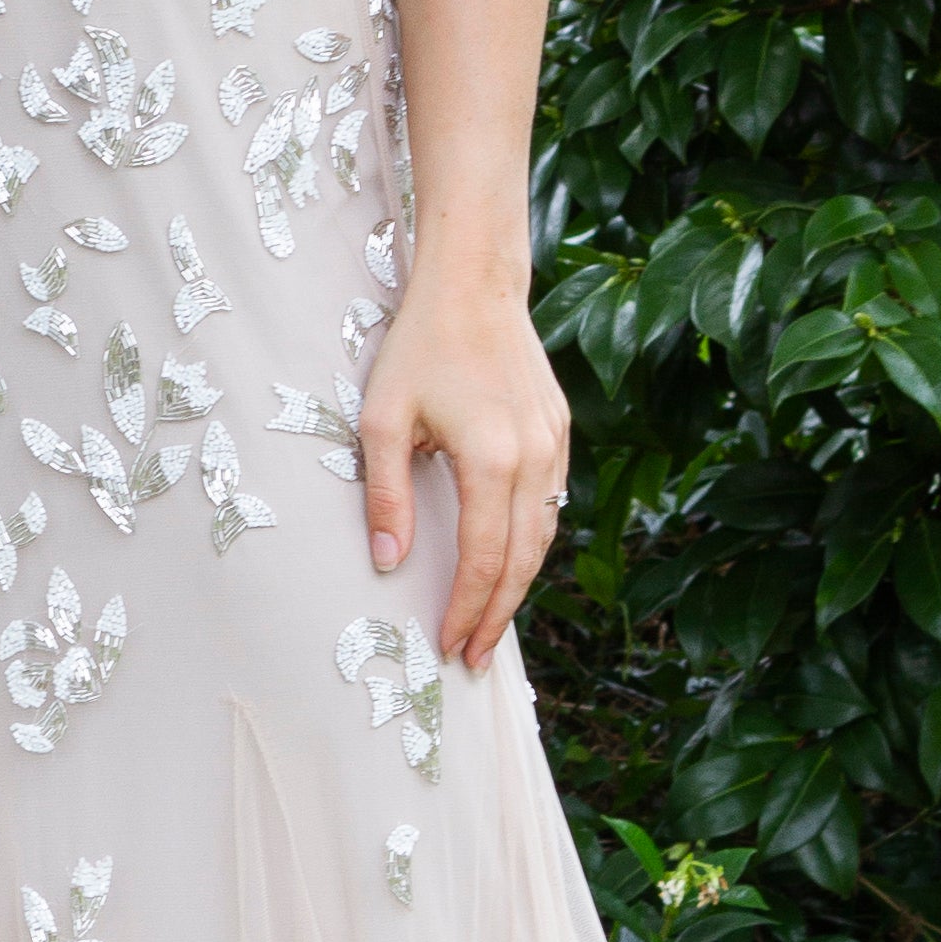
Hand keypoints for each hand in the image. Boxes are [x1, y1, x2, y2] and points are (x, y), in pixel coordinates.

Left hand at [358, 260, 570, 671]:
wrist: (473, 284)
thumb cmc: (419, 346)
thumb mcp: (381, 420)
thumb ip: (385, 495)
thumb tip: (387, 563)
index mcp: (491, 457)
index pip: (485, 558)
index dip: (467, 609)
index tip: (447, 644)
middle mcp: (534, 456)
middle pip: (524, 560)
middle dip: (498, 615)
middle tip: (473, 657)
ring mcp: (554, 443)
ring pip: (544, 534)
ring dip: (519, 584)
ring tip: (490, 622)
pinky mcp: (559, 431)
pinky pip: (550, 502)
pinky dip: (532, 541)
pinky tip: (509, 562)